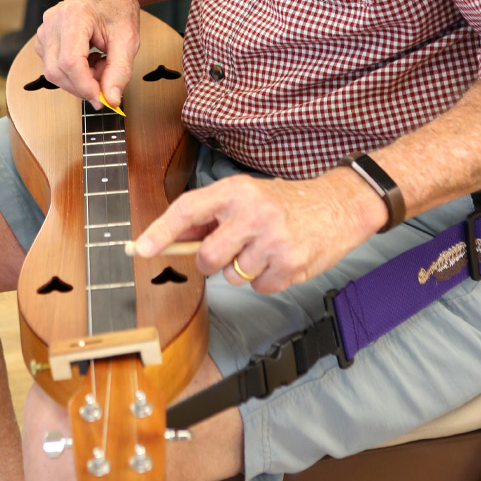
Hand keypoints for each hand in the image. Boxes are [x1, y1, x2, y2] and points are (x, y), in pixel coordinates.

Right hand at [34, 0, 140, 109]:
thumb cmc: (118, 9)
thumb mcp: (128, 40)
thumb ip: (120, 71)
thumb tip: (111, 99)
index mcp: (74, 15)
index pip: (70, 62)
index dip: (85, 86)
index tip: (101, 99)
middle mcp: (53, 21)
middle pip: (58, 71)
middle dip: (82, 85)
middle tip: (106, 78)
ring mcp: (44, 30)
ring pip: (53, 72)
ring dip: (79, 79)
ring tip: (99, 63)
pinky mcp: (43, 39)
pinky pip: (53, 67)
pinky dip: (72, 73)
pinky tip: (88, 60)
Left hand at [133, 171, 386, 293]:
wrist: (339, 205)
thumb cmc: (285, 203)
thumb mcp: (245, 196)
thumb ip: (209, 216)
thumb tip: (169, 238)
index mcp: (235, 191)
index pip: (187, 210)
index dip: (161, 231)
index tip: (142, 249)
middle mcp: (252, 213)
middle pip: (207, 258)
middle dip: (213, 262)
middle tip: (232, 250)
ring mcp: (272, 240)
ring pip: (232, 277)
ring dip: (243, 270)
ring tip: (265, 250)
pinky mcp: (290, 264)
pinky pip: (258, 288)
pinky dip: (266, 280)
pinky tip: (280, 260)